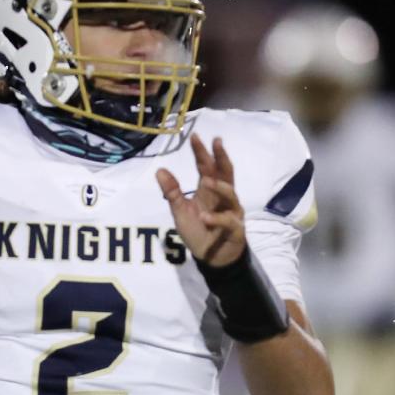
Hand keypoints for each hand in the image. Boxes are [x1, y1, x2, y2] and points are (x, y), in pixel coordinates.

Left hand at [156, 133, 245, 266]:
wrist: (212, 258)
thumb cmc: (198, 231)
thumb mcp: (180, 211)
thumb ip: (172, 192)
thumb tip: (159, 170)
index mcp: (209, 190)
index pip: (206, 167)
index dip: (201, 152)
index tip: (194, 136)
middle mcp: (223, 197)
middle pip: (225, 173)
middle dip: (222, 157)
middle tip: (217, 142)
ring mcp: (231, 212)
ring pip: (231, 195)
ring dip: (219, 187)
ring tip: (206, 181)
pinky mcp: (235, 229)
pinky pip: (228, 222)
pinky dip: (216, 219)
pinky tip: (205, 217)